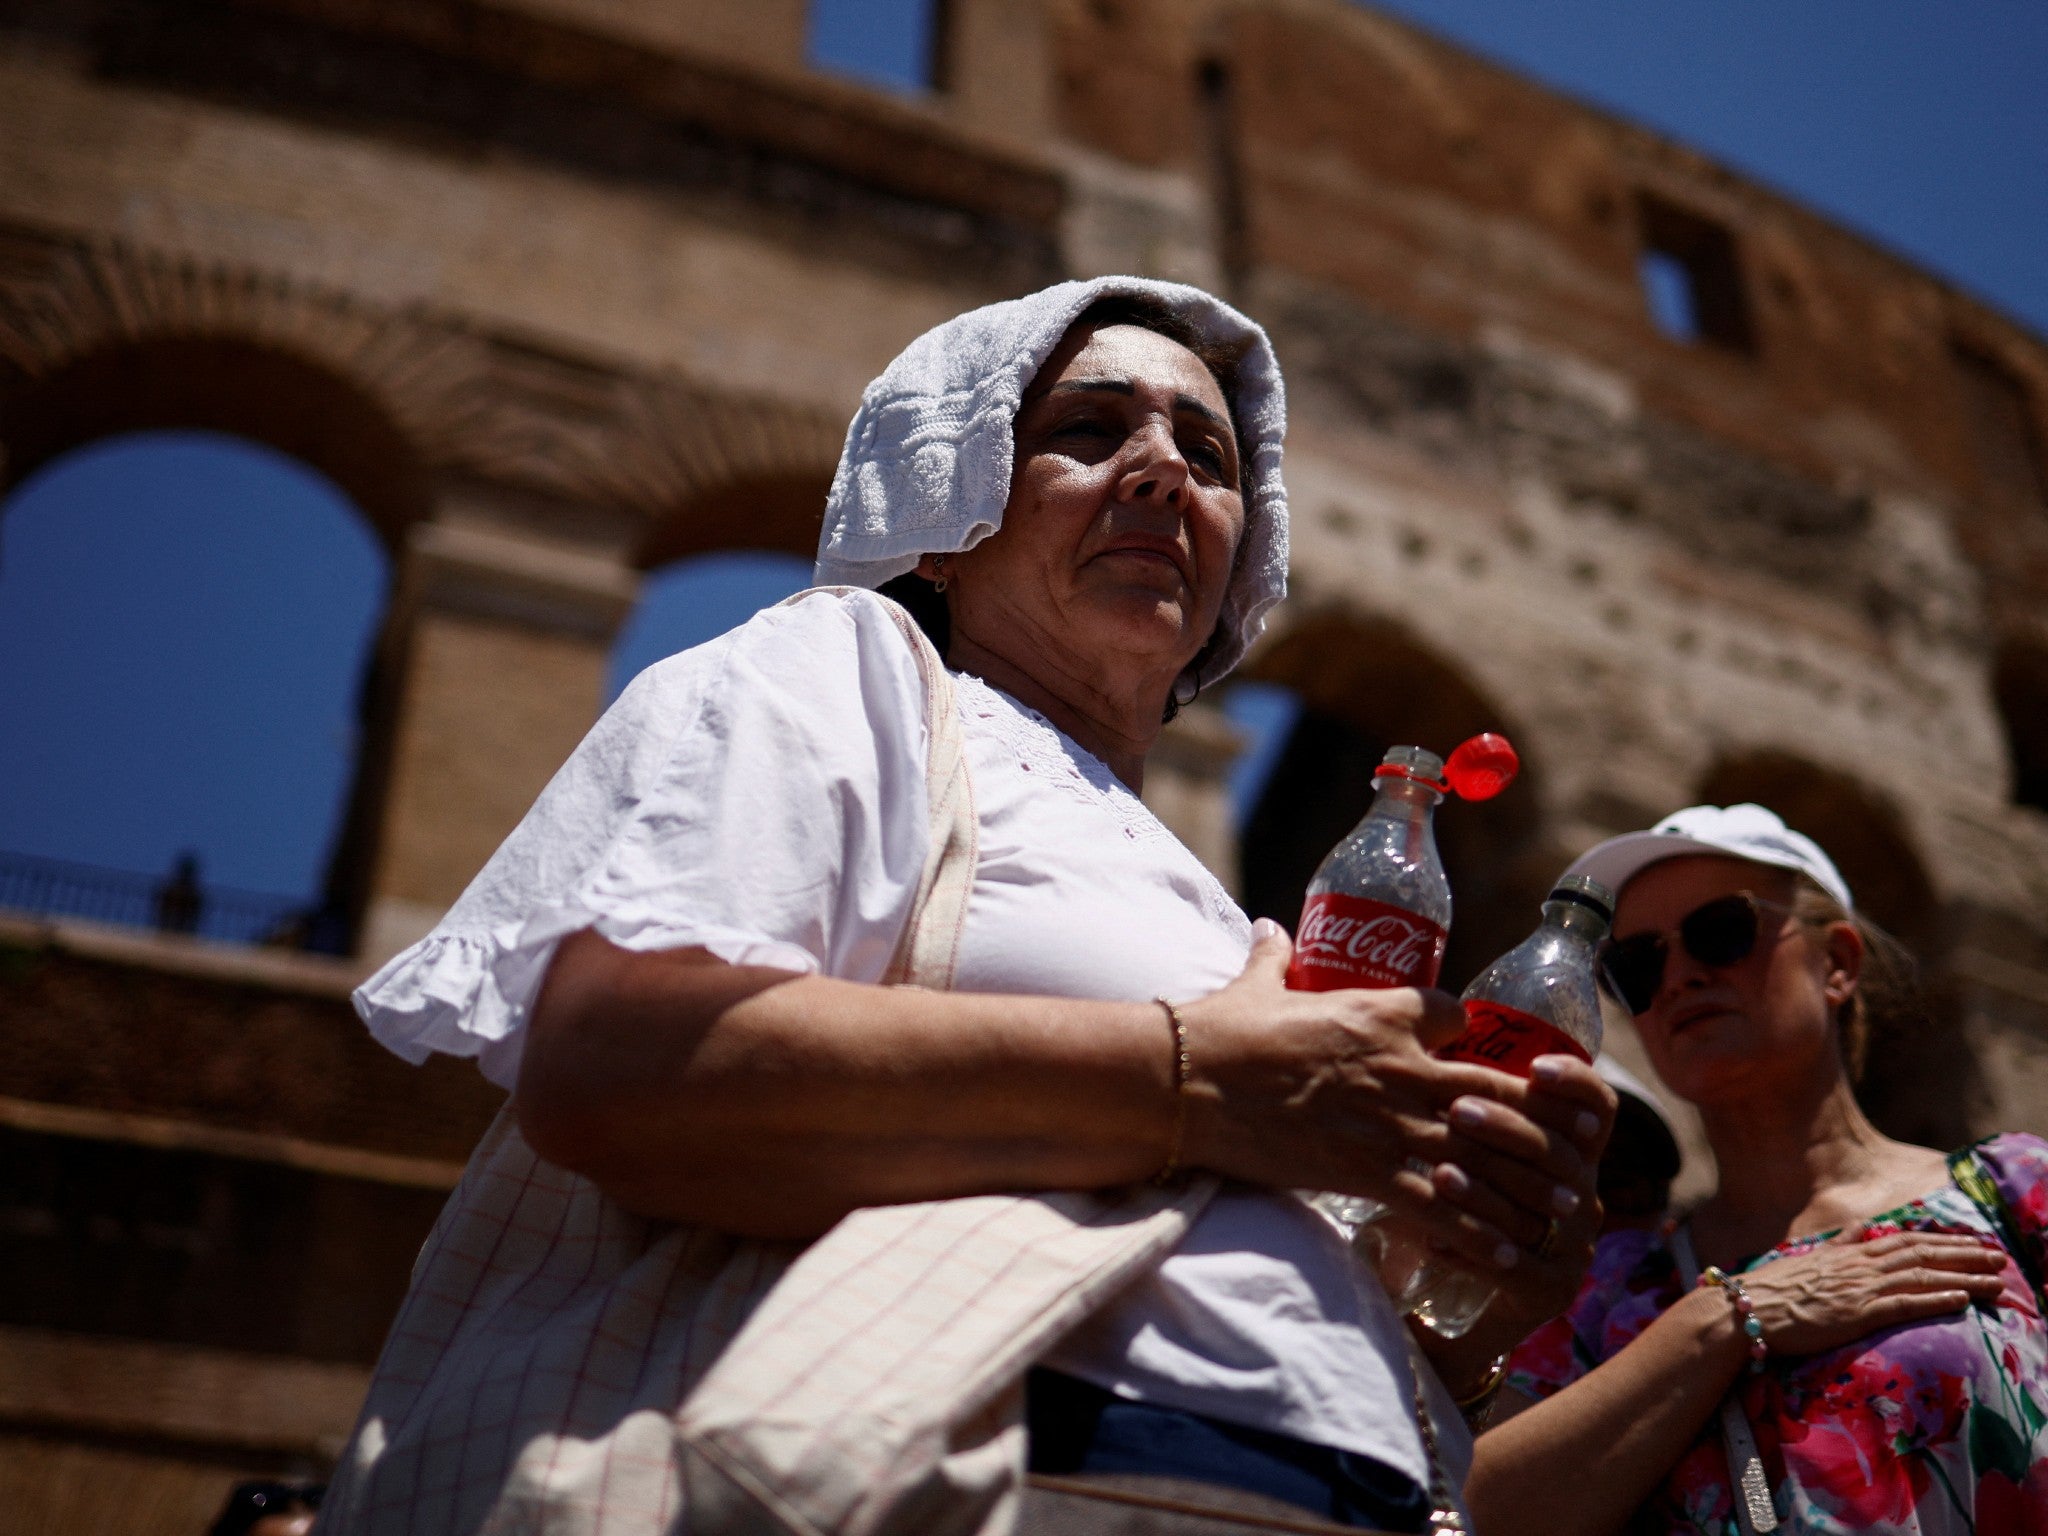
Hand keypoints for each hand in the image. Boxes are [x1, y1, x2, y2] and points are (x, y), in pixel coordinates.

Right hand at [1179, 921, 1588, 1273]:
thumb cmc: (1222, 1030)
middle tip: (1572, 1146)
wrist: (1188, 1081)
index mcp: (1381, 1011)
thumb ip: (1275, 958)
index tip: (1472, 1049)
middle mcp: (1404, 1067)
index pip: (1455, 1015)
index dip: (1470, 1033)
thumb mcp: (1256, 984)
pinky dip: (1486, 1233)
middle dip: (1541, 1123)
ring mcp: (1393, 1122)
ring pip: (1489, 1155)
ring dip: (1531, 1184)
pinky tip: (1514, 1252)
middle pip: (1500, 1092)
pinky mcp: (1372, 1173)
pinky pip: (1448, 1208)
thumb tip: (1270, 928)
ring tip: (1564, 1208)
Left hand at [1411, 1054, 1616, 1348]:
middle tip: (1456, 1110)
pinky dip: (1474, 1247)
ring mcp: (1572, 1245)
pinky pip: (1516, 1265)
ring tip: (1440, 1172)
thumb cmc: (1467, 1195)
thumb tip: (1445, 1020)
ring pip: (1541, 1208)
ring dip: (1488, 1188)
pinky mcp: (1548, 1289)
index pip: (1598, 1108)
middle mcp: (1583, 1194)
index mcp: (1573, 1152)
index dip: (1575, 1084)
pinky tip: (1433, 1235)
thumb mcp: (1474, 1140)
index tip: (1535, 1067)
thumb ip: (1472, 1091)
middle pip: (1562, 1153)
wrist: (1469, 1288)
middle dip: (1508, 1128)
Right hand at [1736, 1228, 2009, 1356]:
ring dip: (1962, 1277)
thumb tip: (1860, 1225)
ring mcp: (1858, 1289)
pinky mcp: (1855, 1314)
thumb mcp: (1810, 1260)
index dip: (1942, 1241)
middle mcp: (1858, 1266)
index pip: (1905, 1242)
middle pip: (1921, 1255)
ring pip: (1921, 1277)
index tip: (1972, 1242)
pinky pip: (1903, 1304)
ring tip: (1996, 1280)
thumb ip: (1840, 1243)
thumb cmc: (1774, 1290)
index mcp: (1849, 1254)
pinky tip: (1961, 1298)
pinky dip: (1935, 1299)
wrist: (1746, 1309)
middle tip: (1999, 1257)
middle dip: (1964, 1255)